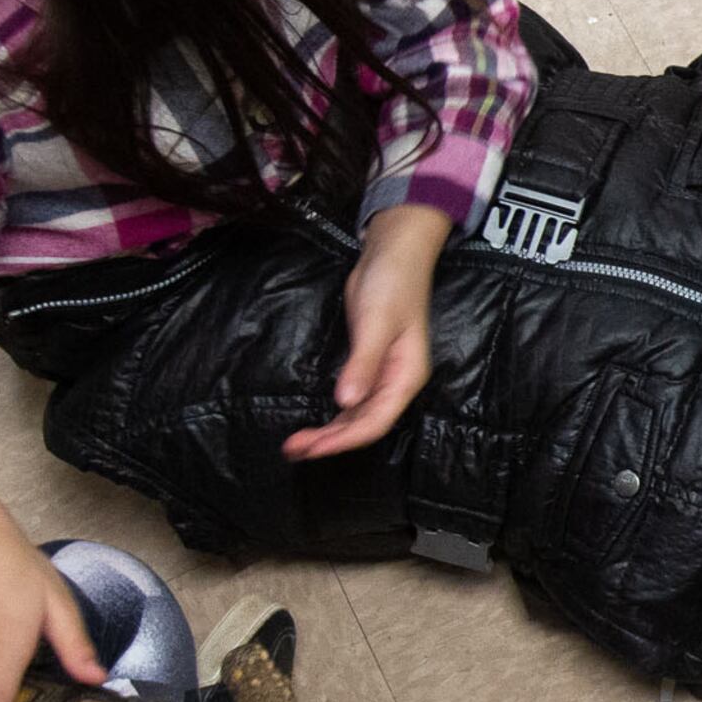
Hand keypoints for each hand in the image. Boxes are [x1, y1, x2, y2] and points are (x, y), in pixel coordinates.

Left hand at [285, 205, 447, 458]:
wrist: (394, 251)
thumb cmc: (391, 284)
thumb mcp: (377, 322)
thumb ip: (363, 363)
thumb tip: (345, 402)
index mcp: (406, 376)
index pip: (376, 421)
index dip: (344, 440)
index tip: (312, 447)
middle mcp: (397, 381)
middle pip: (366, 424)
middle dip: (332, 440)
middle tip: (294, 450)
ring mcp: (384, 373)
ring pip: (358, 414)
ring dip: (331, 431)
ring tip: (299, 443)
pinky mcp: (370, 363)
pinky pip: (354, 399)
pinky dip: (335, 414)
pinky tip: (318, 422)